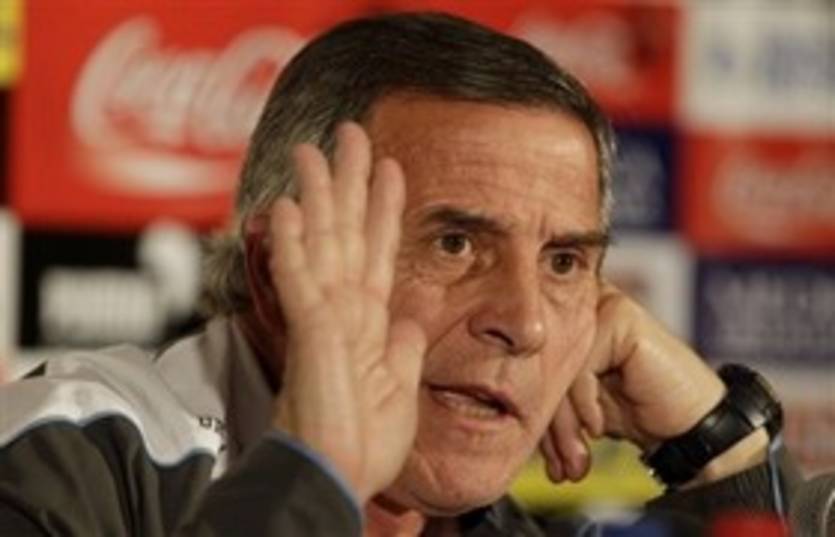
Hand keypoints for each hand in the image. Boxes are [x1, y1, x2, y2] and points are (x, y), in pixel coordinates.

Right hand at [268, 123, 426, 502]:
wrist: (341, 473)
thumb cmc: (365, 440)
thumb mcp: (401, 386)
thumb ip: (403, 347)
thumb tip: (410, 322)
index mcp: (370, 320)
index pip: (378, 249)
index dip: (383, 208)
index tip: (392, 169)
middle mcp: (346, 308)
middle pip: (347, 230)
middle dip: (349, 181)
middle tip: (350, 133)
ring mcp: (325, 316)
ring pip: (322, 241)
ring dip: (317, 195)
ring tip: (313, 150)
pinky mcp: (311, 332)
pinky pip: (299, 279)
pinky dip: (293, 244)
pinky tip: (288, 208)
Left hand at [541, 282, 729, 482]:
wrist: (691, 427)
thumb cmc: (634, 413)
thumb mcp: (578, 406)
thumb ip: (545, 393)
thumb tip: (493, 406)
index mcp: (566, 320)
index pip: (528, 362)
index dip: (533, 411)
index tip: (545, 456)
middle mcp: (580, 306)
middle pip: (539, 365)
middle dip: (548, 424)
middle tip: (561, 466)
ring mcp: (601, 305)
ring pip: (556, 368)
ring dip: (564, 424)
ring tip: (576, 459)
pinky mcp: (618, 316)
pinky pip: (580, 368)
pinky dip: (585, 405)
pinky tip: (599, 426)